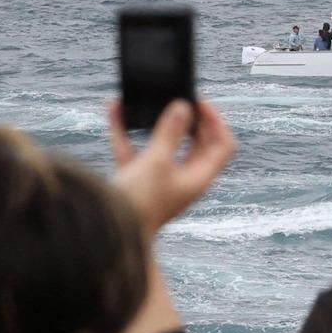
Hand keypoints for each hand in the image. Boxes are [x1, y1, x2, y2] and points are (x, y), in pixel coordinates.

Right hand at [104, 98, 236, 234]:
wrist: (108, 233)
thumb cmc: (139, 203)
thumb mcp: (157, 161)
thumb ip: (171, 132)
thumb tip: (183, 107)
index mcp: (198, 177)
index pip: (223, 144)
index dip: (216, 120)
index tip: (200, 102)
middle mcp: (184, 178)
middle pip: (198, 142)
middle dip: (191, 118)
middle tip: (179, 98)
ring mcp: (161, 179)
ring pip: (165, 143)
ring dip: (157, 122)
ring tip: (150, 100)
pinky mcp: (138, 178)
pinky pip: (137, 149)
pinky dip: (128, 131)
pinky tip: (115, 109)